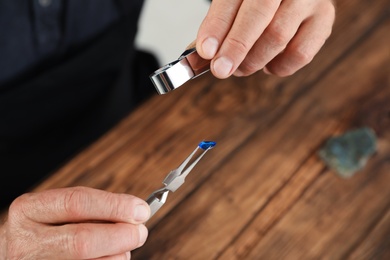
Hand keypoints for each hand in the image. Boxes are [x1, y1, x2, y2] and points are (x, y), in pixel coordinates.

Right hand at [0, 186, 149, 259]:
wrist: (14, 255)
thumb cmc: (45, 231)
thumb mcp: (56, 211)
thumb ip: (91, 209)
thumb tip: (135, 213)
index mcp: (30, 210)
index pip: (78, 202)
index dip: (115, 206)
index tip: (141, 209)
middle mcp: (26, 241)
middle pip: (83, 240)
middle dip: (121, 235)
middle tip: (140, 232)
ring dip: (118, 256)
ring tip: (123, 249)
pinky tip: (110, 258)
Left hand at [196, 0, 335, 77]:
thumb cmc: (255, 2)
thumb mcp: (234, 4)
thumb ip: (220, 25)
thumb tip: (206, 54)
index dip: (217, 27)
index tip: (206, 52)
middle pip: (259, 15)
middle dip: (236, 47)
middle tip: (221, 70)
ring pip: (278, 36)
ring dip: (253, 60)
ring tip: (240, 68)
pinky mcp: (324, 17)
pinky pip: (301, 53)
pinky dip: (280, 67)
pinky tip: (268, 65)